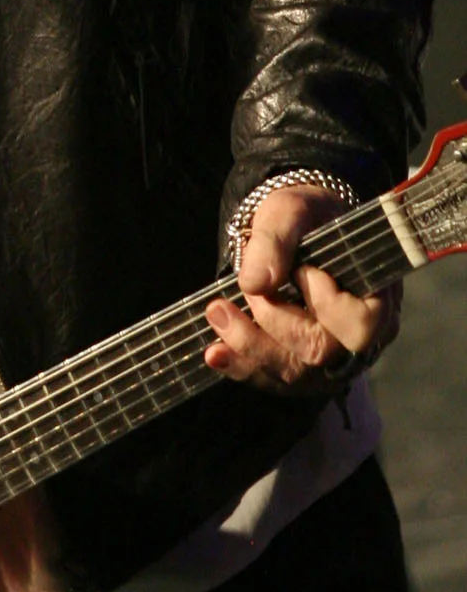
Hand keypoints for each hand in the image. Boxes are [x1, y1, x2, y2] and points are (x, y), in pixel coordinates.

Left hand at [203, 182, 399, 391]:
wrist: (296, 231)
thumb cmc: (306, 219)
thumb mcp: (290, 213)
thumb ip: (276, 241)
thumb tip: (255, 284)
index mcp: (378, 296)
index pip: (360, 324)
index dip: (325, 302)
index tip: (301, 270)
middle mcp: (362, 337)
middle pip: (321, 352)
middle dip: (275, 321)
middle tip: (250, 287)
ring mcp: (333, 358)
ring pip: (294, 373)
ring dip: (250, 346)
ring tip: (217, 313)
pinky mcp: (303, 368)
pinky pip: (273, 379)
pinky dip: (241, 366)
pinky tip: (214, 353)